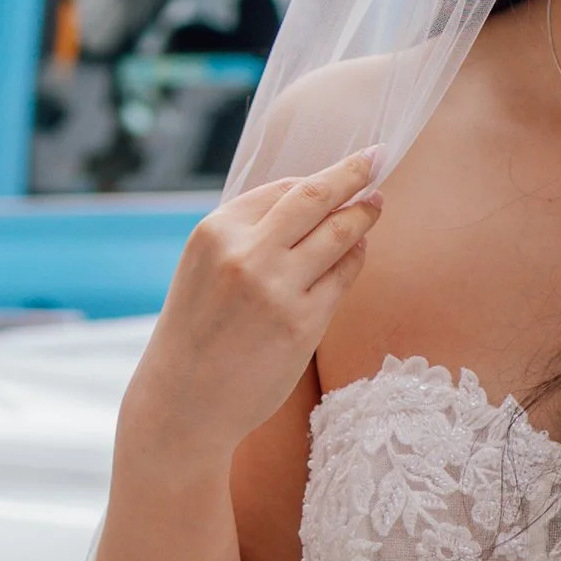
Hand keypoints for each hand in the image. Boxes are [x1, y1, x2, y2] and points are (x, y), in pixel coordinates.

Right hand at [123, 149, 383, 466]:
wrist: (183, 401)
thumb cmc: (198, 332)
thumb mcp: (205, 267)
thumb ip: (248, 234)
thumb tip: (311, 201)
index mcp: (216, 232)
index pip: (281, 189)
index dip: (318, 178)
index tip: (344, 168)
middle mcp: (246, 254)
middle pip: (315, 197)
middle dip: (352, 173)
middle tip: (376, 159)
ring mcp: (277, 290)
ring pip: (338, 235)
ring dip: (363, 216)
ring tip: (375, 206)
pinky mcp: (303, 325)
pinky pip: (342, 278)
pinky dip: (355, 259)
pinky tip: (358, 251)